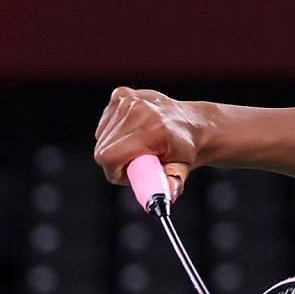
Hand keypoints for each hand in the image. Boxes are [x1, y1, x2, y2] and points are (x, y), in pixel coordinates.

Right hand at [93, 87, 206, 201]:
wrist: (193, 123)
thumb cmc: (186, 150)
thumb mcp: (181, 170)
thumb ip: (171, 185)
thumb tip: (166, 198)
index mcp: (153, 130)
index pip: (109, 157)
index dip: (115, 172)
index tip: (131, 175)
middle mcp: (139, 110)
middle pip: (103, 149)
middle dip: (116, 162)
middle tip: (138, 162)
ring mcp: (129, 99)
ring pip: (101, 137)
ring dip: (115, 147)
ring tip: (139, 146)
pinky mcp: (121, 94)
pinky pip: (104, 124)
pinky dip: (114, 132)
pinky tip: (135, 131)